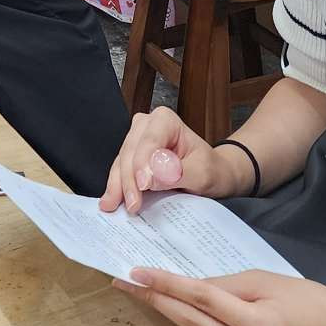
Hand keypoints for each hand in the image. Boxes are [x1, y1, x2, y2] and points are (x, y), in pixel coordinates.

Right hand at [101, 108, 246, 214]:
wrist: (214, 176)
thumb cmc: (211, 170)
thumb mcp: (203, 173)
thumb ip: (178, 172)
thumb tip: (153, 174)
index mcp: (165, 120)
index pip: (149, 142)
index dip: (143, 163)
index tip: (143, 185)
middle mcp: (146, 125)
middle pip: (131, 152)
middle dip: (129, 179)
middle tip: (132, 204)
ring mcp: (136, 139)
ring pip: (121, 162)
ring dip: (118, 185)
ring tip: (113, 205)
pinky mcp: (132, 156)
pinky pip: (120, 170)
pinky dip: (117, 186)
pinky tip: (111, 200)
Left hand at [114, 269, 325, 325]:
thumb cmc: (317, 304)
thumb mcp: (273, 281)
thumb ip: (230, 286)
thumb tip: (192, 286)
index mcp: (261, 324)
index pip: (202, 298)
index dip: (166, 284)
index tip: (135, 273)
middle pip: (194, 324)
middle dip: (156, 303)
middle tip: (124, 284)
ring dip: (174, 320)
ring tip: (146, 298)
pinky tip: (183, 324)